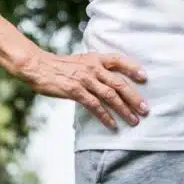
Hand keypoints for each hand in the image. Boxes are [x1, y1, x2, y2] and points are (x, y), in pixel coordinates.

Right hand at [16, 50, 148, 130]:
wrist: (38, 66)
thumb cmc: (61, 66)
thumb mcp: (82, 60)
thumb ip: (97, 67)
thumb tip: (112, 79)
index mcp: (96, 58)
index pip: (119, 60)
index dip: (133, 68)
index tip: (145, 78)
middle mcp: (93, 67)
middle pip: (119, 83)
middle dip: (134, 97)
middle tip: (145, 109)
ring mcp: (84, 79)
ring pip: (110, 96)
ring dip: (124, 110)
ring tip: (134, 120)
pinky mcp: (75, 91)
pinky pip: (94, 105)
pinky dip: (105, 116)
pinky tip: (112, 125)